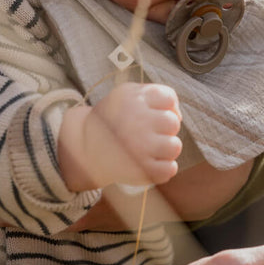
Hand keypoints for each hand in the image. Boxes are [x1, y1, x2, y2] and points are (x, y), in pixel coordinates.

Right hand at [57, 83, 181, 191]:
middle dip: (165, 128)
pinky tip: (150, 163)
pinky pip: (170, 169)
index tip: (153, 113)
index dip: (167, 107)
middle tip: (148, 133)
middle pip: (173, 123)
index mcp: (133, 99)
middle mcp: (137, 121)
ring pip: (175, 147)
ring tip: (150, 148)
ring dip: (166, 148)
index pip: (169, 98)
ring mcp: (140, 147)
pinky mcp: (141, 170)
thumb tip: (178, 114)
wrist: (85, 149)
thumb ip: (153, 94)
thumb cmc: (112, 120)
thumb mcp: (125, 95)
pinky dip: (164, 168)